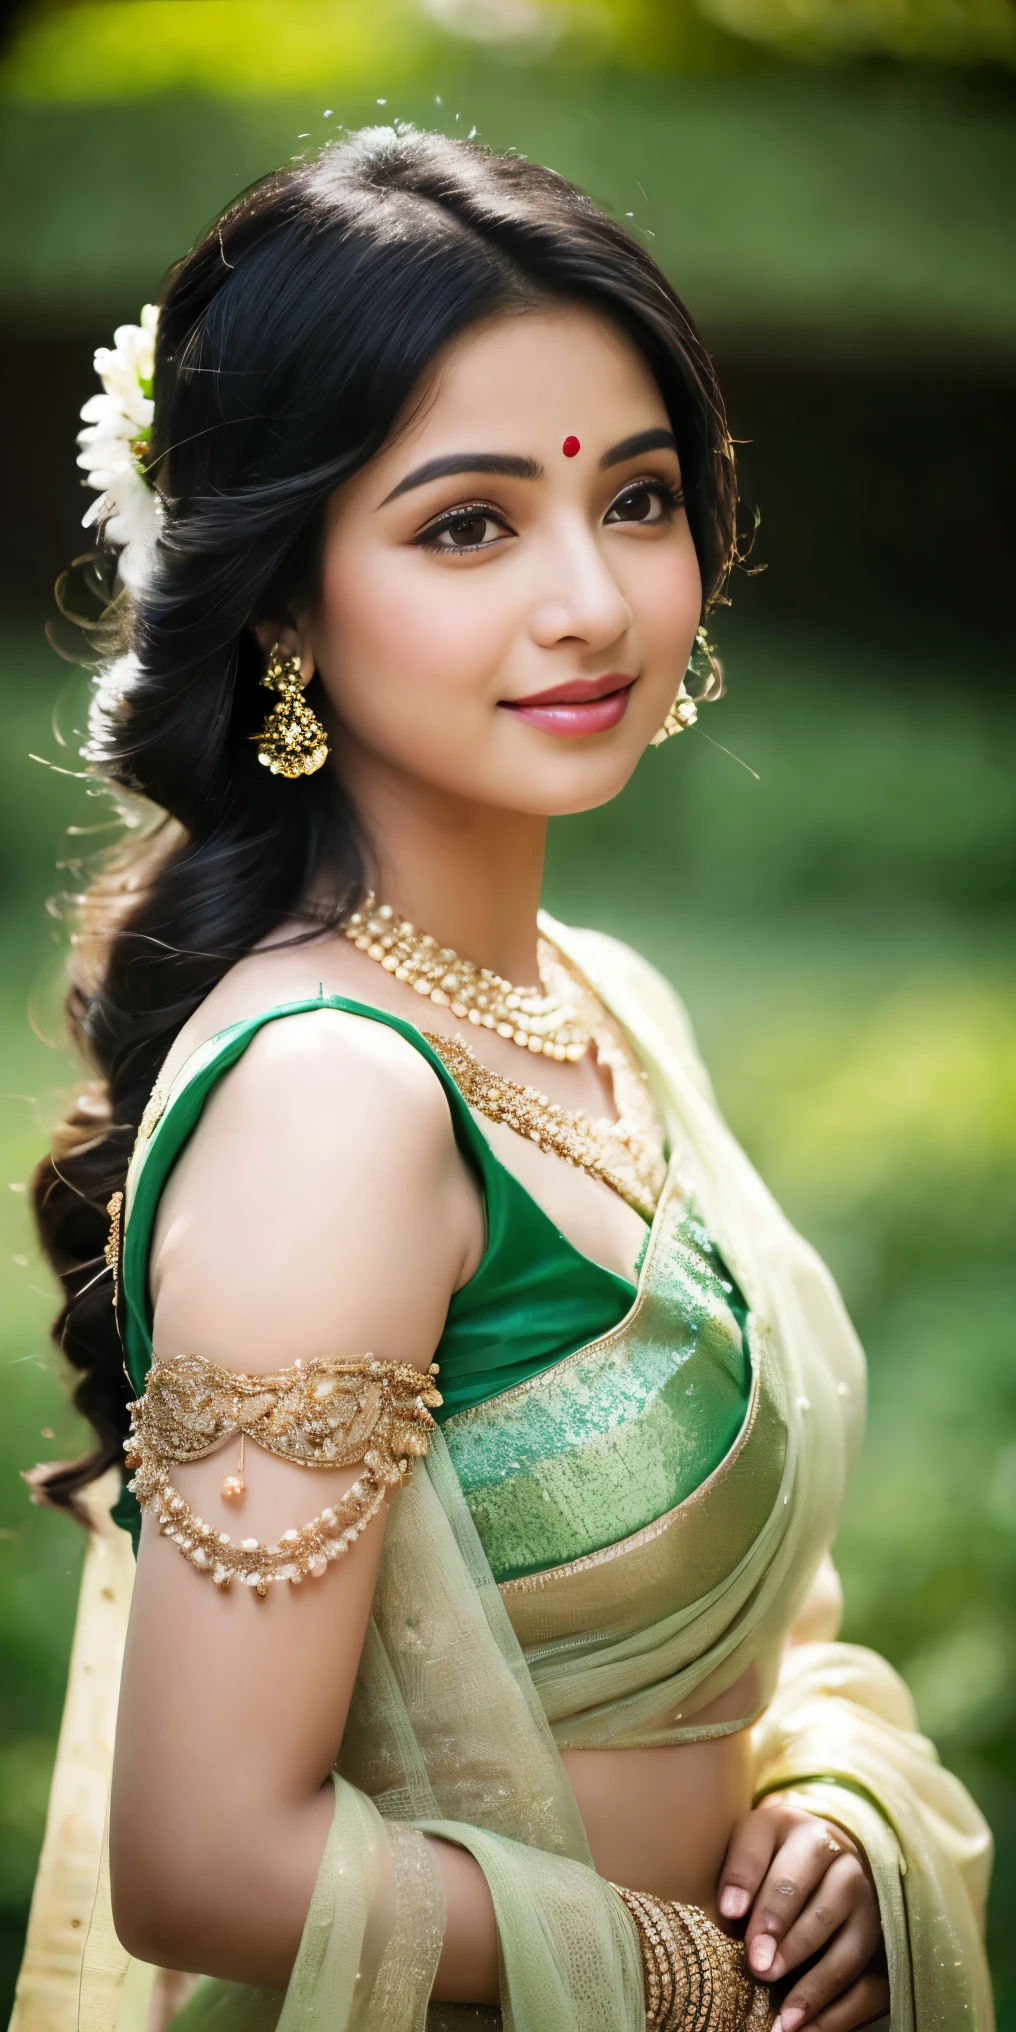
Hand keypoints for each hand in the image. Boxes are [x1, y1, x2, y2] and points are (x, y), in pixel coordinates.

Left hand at [717, 1795, 888, 2030]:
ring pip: (851, 1947)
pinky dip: (842, 2013)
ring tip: (784, 2017)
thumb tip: (729, 1913)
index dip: (755, 1887)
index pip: (784, 1862)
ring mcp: (872, 1903)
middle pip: (822, 1905)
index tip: (728, 1914)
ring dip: (817, 1985)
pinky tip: (807, 2030)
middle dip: (789, 1940)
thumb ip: (740, 1871)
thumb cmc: (774, 1855)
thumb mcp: (753, 1844)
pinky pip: (872, 1984)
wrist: (822, 1855)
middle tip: (758, 1968)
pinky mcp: (884, 1941)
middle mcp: (847, 1864)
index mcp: (808, 1834)